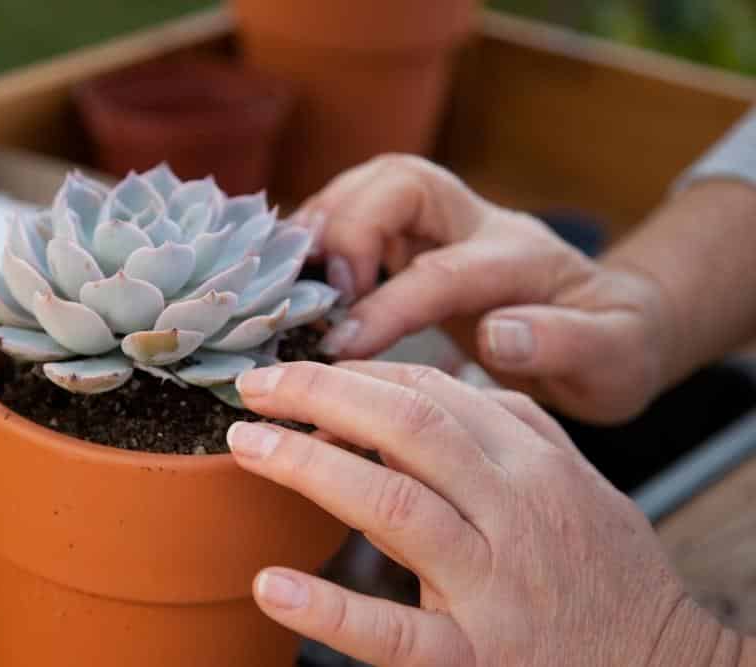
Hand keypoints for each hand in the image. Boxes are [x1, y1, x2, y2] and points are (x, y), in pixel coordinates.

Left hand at [227, 361, 744, 665]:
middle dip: (322, 394)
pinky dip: (330, 610)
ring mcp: (493, 585)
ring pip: (394, 505)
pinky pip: (395, 633)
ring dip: (308, 466)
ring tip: (247, 444)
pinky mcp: (476, 657)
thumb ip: (514, 431)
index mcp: (536, 466)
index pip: (435, 396)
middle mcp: (515, 512)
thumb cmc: (609, 575)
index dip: (357, 376)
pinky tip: (273, 586)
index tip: (302, 373)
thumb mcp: (576, 486)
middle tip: (256, 386)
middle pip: (409, 428)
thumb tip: (444, 383)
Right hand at [294, 155, 673, 423]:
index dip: (387, 303)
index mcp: (523, 258)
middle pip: (401, 180)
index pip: (443, 268)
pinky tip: (297, 277)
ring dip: (324, 221)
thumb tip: (499, 334)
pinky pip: (357, 211)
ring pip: (372, 184)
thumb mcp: (616, 361)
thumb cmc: (615, 349)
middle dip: (349, 226)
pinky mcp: (418, 236)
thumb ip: (566, 344)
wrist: (618, 323)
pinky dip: (319, 234)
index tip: (342, 347)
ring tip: (289, 277)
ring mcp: (446, 224)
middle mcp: (478, 224)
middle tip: (316, 293)